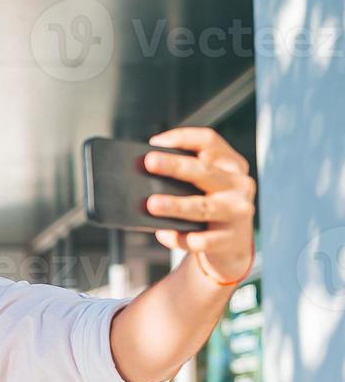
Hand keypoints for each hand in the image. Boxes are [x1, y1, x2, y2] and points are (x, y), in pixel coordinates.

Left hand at [142, 127, 255, 281]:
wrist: (233, 243)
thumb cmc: (211, 206)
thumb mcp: (206, 185)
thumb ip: (184, 176)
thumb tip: (143, 174)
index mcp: (230, 164)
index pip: (209, 141)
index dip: (183, 137)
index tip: (155, 142)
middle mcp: (238, 185)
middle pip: (204, 171)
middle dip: (175, 166)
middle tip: (149, 162)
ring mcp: (237, 212)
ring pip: (202, 207)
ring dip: (176, 205)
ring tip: (152, 204)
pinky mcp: (230, 239)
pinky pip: (200, 239)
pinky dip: (178, 237)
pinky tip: (163, 234)